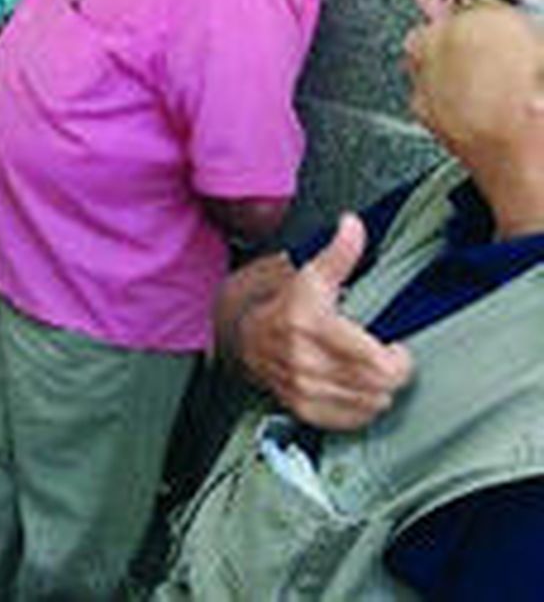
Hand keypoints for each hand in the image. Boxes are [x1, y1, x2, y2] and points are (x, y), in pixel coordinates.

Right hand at [234, 214, 413, 430]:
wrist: (245, 336)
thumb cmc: (287, 305)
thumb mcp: (312, 275)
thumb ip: (340, 252)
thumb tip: (353, 223)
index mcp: (313, 326)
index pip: (378, 364)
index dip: (398, 359)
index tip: (394, 346)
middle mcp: (305, 362)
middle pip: (379, 387)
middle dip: (391, 374)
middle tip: (385, 359)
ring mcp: (303, 389)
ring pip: (369, 405)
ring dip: (377, 391)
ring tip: (369, 372)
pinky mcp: (302, 409)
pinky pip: (351, 420)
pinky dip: (361, 408)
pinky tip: (356, 389)